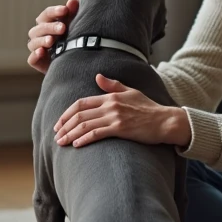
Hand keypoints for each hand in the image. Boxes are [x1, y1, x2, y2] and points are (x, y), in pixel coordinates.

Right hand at [26, 0, 79, 74]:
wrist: (72, 62)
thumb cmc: (71, 40)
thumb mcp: (73, 26)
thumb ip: (72, 14)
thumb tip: (73, 1)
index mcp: (46, 22)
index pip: (47, 14)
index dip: (55, 11)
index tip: (65, 10)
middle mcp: (38, 34)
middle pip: (40, 28)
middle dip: (51, 27)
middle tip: (63, 28)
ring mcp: (36, 48)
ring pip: (34, 42)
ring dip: (42, 40)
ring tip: (51, 40)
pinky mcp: (36, 61)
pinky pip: (32, 59)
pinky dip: (35, 55)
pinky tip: (41, 52)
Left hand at [54, 74, 190, 148]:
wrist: (165, 121)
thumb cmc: (149, 108)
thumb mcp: (131, 92)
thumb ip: (113, 85)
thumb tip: (98, 76)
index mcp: (110, 96)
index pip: (81, 103)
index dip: (66, 113)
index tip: (59, 123)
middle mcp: (110, 105)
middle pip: (79, 114)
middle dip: (64, 125)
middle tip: (56, 135)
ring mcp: (115, 117)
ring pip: (85, 125)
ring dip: (70, 134)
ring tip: (61, 142)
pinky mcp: (121, 129)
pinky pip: (97, 134)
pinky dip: (84, 139)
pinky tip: (76, 145)